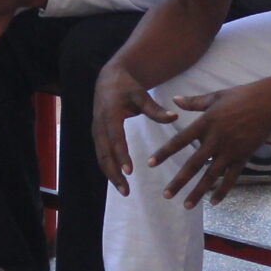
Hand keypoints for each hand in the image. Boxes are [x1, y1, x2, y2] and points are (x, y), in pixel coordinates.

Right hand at [92, 60, 175, 194]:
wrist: (108, 80)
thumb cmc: (127, 87)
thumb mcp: (142, 95)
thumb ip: (156, 109)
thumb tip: (175, 117)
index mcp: (110, 115)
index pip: (115, 139)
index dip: (121, 155)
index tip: (129, 171)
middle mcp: (100, 126)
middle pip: (104, 154)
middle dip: (114, 174)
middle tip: (126, 190)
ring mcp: (96, 131)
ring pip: (101, 157)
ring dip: (110, 175)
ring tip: (124, 190)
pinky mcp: (97, 135)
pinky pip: (101, 155)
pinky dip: (108, 169)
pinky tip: (118, 180)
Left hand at [151, 80, 270, 208]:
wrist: (270, 102)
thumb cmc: (241, 96)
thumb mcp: (215, 96)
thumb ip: (194, 102)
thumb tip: (175, 100)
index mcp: (205, 123)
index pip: (180, 140)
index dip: (164, 153)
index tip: (150, 163)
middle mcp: (216, 139)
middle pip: (193, 164)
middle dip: (179, 181)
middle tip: (166, 194)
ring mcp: (230, 150)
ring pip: (211, 176)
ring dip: (198, 192)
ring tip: (186, 205)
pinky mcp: (243, 156)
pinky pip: (231, 177)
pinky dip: (222, 190)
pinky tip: (213, 202)